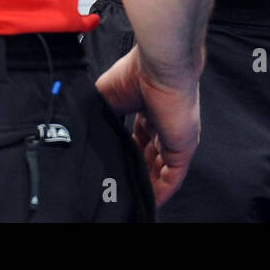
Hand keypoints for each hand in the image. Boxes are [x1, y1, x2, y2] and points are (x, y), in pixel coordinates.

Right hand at [95, 44, 200, 206]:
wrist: (159, 67)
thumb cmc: (135, 73)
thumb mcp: (106, 95)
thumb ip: (100, 114)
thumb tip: (86, 130)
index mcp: (147, 110)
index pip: (138, 138)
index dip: (126, 153)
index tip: (113, 166)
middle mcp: (163, 125)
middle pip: (149, 156)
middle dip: (136, 171)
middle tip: (119, 187)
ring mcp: (174, 137)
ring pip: (161, 170)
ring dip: (147, 185)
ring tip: (131, 199)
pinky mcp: (183, 148)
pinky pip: (174, 177)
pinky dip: (162, 191)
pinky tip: (151, 202)